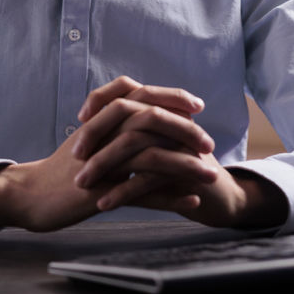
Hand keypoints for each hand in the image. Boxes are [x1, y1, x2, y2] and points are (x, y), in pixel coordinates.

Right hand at [0, 77, 213, 230]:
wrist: (30, 194)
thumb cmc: (62, 169)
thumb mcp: (87, 138)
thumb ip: (111, 124)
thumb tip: (143, 116)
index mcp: (101, 119)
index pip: (140, 96)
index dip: (171, 97)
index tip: (196, 105)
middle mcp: (103, 135)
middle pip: (151, 122)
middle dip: (185, 131)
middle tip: (209, 143)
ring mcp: (102, 163)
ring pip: (151, 157)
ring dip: (185, 167)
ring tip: (210, 176)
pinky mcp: (101, 192)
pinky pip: (142, 194)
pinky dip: (171, 198)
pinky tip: (191, 202)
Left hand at [73, 76, 289, 228]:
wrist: (219, 198)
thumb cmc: (178, 173)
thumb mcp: (152, 150)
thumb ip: (127, 135)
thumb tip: (89, 127)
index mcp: (162, 109)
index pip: (127, 88)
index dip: (101, 98)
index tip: (79, 119)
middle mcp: (172, 120)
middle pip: (128, 113)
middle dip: (96, 134)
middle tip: (74, 157)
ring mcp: (180, 145)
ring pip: (136, 146)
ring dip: (105, 166)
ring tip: (83, 184)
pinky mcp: (186, 172)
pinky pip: (149, 178)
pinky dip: (124, 191)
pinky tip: (104, 204)